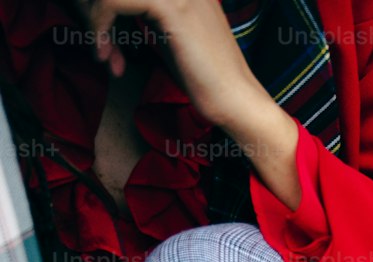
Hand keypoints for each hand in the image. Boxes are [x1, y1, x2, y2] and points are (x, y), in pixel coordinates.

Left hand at [81, 0, 261, 131]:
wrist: (236, 99)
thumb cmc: (205, 77)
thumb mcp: (170, 35)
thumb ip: (148, 15)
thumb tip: (113, 9)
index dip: (104, 9)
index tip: (105, 41)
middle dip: (96, 9)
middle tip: (101, 46)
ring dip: (96, 19)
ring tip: (103, 53)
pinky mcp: (172, 7)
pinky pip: (115, 1)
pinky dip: (101, 27)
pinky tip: (107, 56)